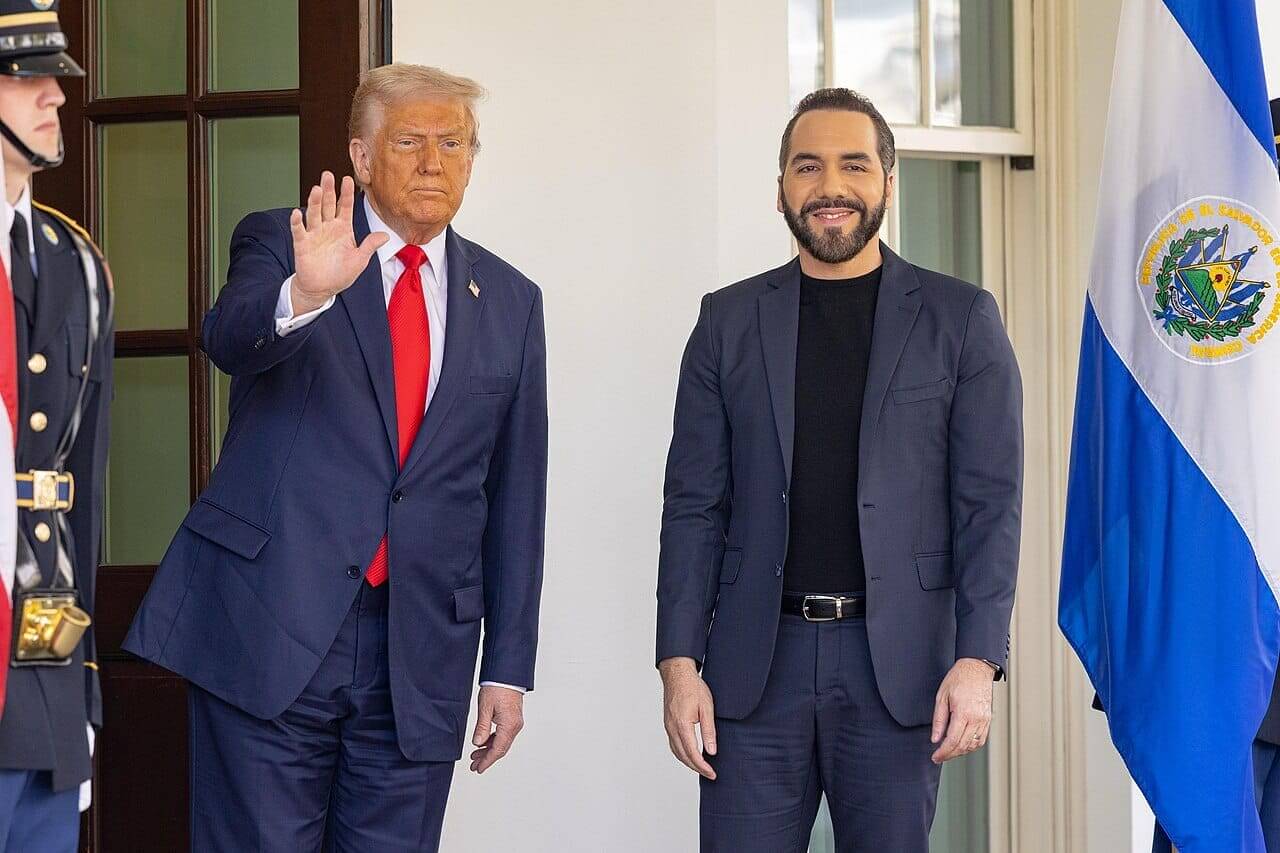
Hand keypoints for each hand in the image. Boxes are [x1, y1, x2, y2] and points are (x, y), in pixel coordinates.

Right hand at [289, 172, 388, 313]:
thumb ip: (370, 246)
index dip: (346, 193)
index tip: (348, 178)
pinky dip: (297, 222)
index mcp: (343, 228)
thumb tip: (385, 235)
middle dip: (328, 190)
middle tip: (327, 175)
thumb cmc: (341, 273)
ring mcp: (314, 234)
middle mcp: (328, 227)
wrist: (322, 288)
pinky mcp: (302, 244)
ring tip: (316, 189)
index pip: (345, 206)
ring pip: (314, 214)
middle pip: (327, 204)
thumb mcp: (360, 260)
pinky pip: (299, 231)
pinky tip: (297, 213)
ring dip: (314, 202)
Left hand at [469, 685, 524, 773]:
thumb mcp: (485, 708)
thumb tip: (478, 743)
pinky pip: (503, 735)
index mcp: (509, 725)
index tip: (478, 768)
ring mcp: (515, 723)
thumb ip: (482, 727)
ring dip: (489, 750)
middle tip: (474, 765)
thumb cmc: (497, 687)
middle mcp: (515, 726)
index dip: (487, 761)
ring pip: (502, 742)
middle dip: (487, 758)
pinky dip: (493, 741)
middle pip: (501, 748)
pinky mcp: (513, 719)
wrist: (507, 675)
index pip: (497, 749)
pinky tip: (484, 743)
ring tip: (475, 755)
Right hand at [659, 657, 716, 779]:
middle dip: (697, 768)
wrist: (677, 674)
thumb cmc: (693, 687)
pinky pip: (673, 744)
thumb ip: (709, 731)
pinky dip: (682, 754)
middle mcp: (672, 728)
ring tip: (702, 767)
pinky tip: (690, 755)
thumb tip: (712, 751)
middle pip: (683, 756)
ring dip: (688, 762)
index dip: (703, 766)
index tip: (712, 773)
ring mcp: (668, 726)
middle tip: (710, 774)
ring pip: (676, 752)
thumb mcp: (707, 708)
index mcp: (682, 725)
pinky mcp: (668, 724)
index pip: (692, 753)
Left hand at [930, 658, 994, 763]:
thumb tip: (935, 738)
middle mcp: (976, 719)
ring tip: (949, 751)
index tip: (936, 757)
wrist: (976, 669)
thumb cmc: (959, 679)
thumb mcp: (941, 697)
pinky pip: (981, 739)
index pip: (952, 741)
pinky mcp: (988, 720)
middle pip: (963, 746)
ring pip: (973, 745)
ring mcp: (984, 720)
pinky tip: (962, 745)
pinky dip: (971, 746)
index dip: (943, 753)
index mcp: (963, 713)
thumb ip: (938, 720)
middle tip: (940, 757)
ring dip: (961, 752)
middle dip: (950, 755)